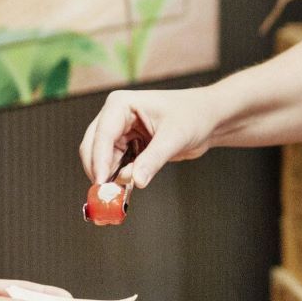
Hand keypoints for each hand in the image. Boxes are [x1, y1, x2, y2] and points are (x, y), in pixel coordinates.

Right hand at [80, 87, 218, 188]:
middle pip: (93, 147)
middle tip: (107, 196)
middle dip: (100, 171)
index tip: (100, 182)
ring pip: (102, 159)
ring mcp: (119, 132)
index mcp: (121, 104)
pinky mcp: (127, 146)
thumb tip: (136, 181)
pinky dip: (119, 177)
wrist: (208, 118)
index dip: (98, 160)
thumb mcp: (174, 138)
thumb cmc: (194, 116)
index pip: (102, 134)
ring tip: (122, 192)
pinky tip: (130, 184)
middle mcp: (114, 116)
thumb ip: (153, 159)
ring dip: (110, 176)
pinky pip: (115, 165)